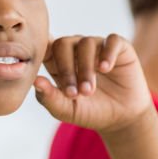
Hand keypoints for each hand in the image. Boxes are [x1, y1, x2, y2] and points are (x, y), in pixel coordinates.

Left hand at [33, 34, 151, 133]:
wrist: (122, 118)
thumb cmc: (91, 112)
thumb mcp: (67, 110)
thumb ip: (50, 98)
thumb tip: (35, 81)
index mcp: (58, 61)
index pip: (45, 47)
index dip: (42, 54)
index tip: (42, 71)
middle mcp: (76, 50)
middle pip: (63, 43)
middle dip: (66, 68)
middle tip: (73, 93)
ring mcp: (98, 46)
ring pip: (86, 43)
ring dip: (85, 68)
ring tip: (89, 91)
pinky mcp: (120, 47)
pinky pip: (112, 40)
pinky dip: (108, 53)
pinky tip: (105, 69)